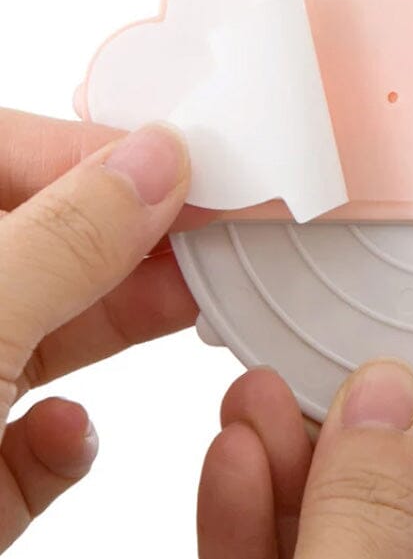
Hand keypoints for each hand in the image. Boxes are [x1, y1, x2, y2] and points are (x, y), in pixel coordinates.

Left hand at [0, 108, 203, 550]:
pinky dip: (58, 439)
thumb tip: (153, 162)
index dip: (107, 154)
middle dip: (130, 242)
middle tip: (213, 237)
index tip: (198, 168)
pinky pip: (27, 435)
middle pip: (44, 240)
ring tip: (189, 306)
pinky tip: (66, 434)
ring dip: (119, 323)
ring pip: (48, 329)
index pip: (10, 152)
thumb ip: (67, 238)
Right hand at [198, 363, 412, 557]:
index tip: (385, 360)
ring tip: (253, 393)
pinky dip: (245, 520)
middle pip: (392, 508)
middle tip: (301, 361)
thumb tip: (384, 399)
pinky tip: (231, 462)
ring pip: (323, 534)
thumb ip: (371, 519)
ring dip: (280, 464)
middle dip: (336, 434)